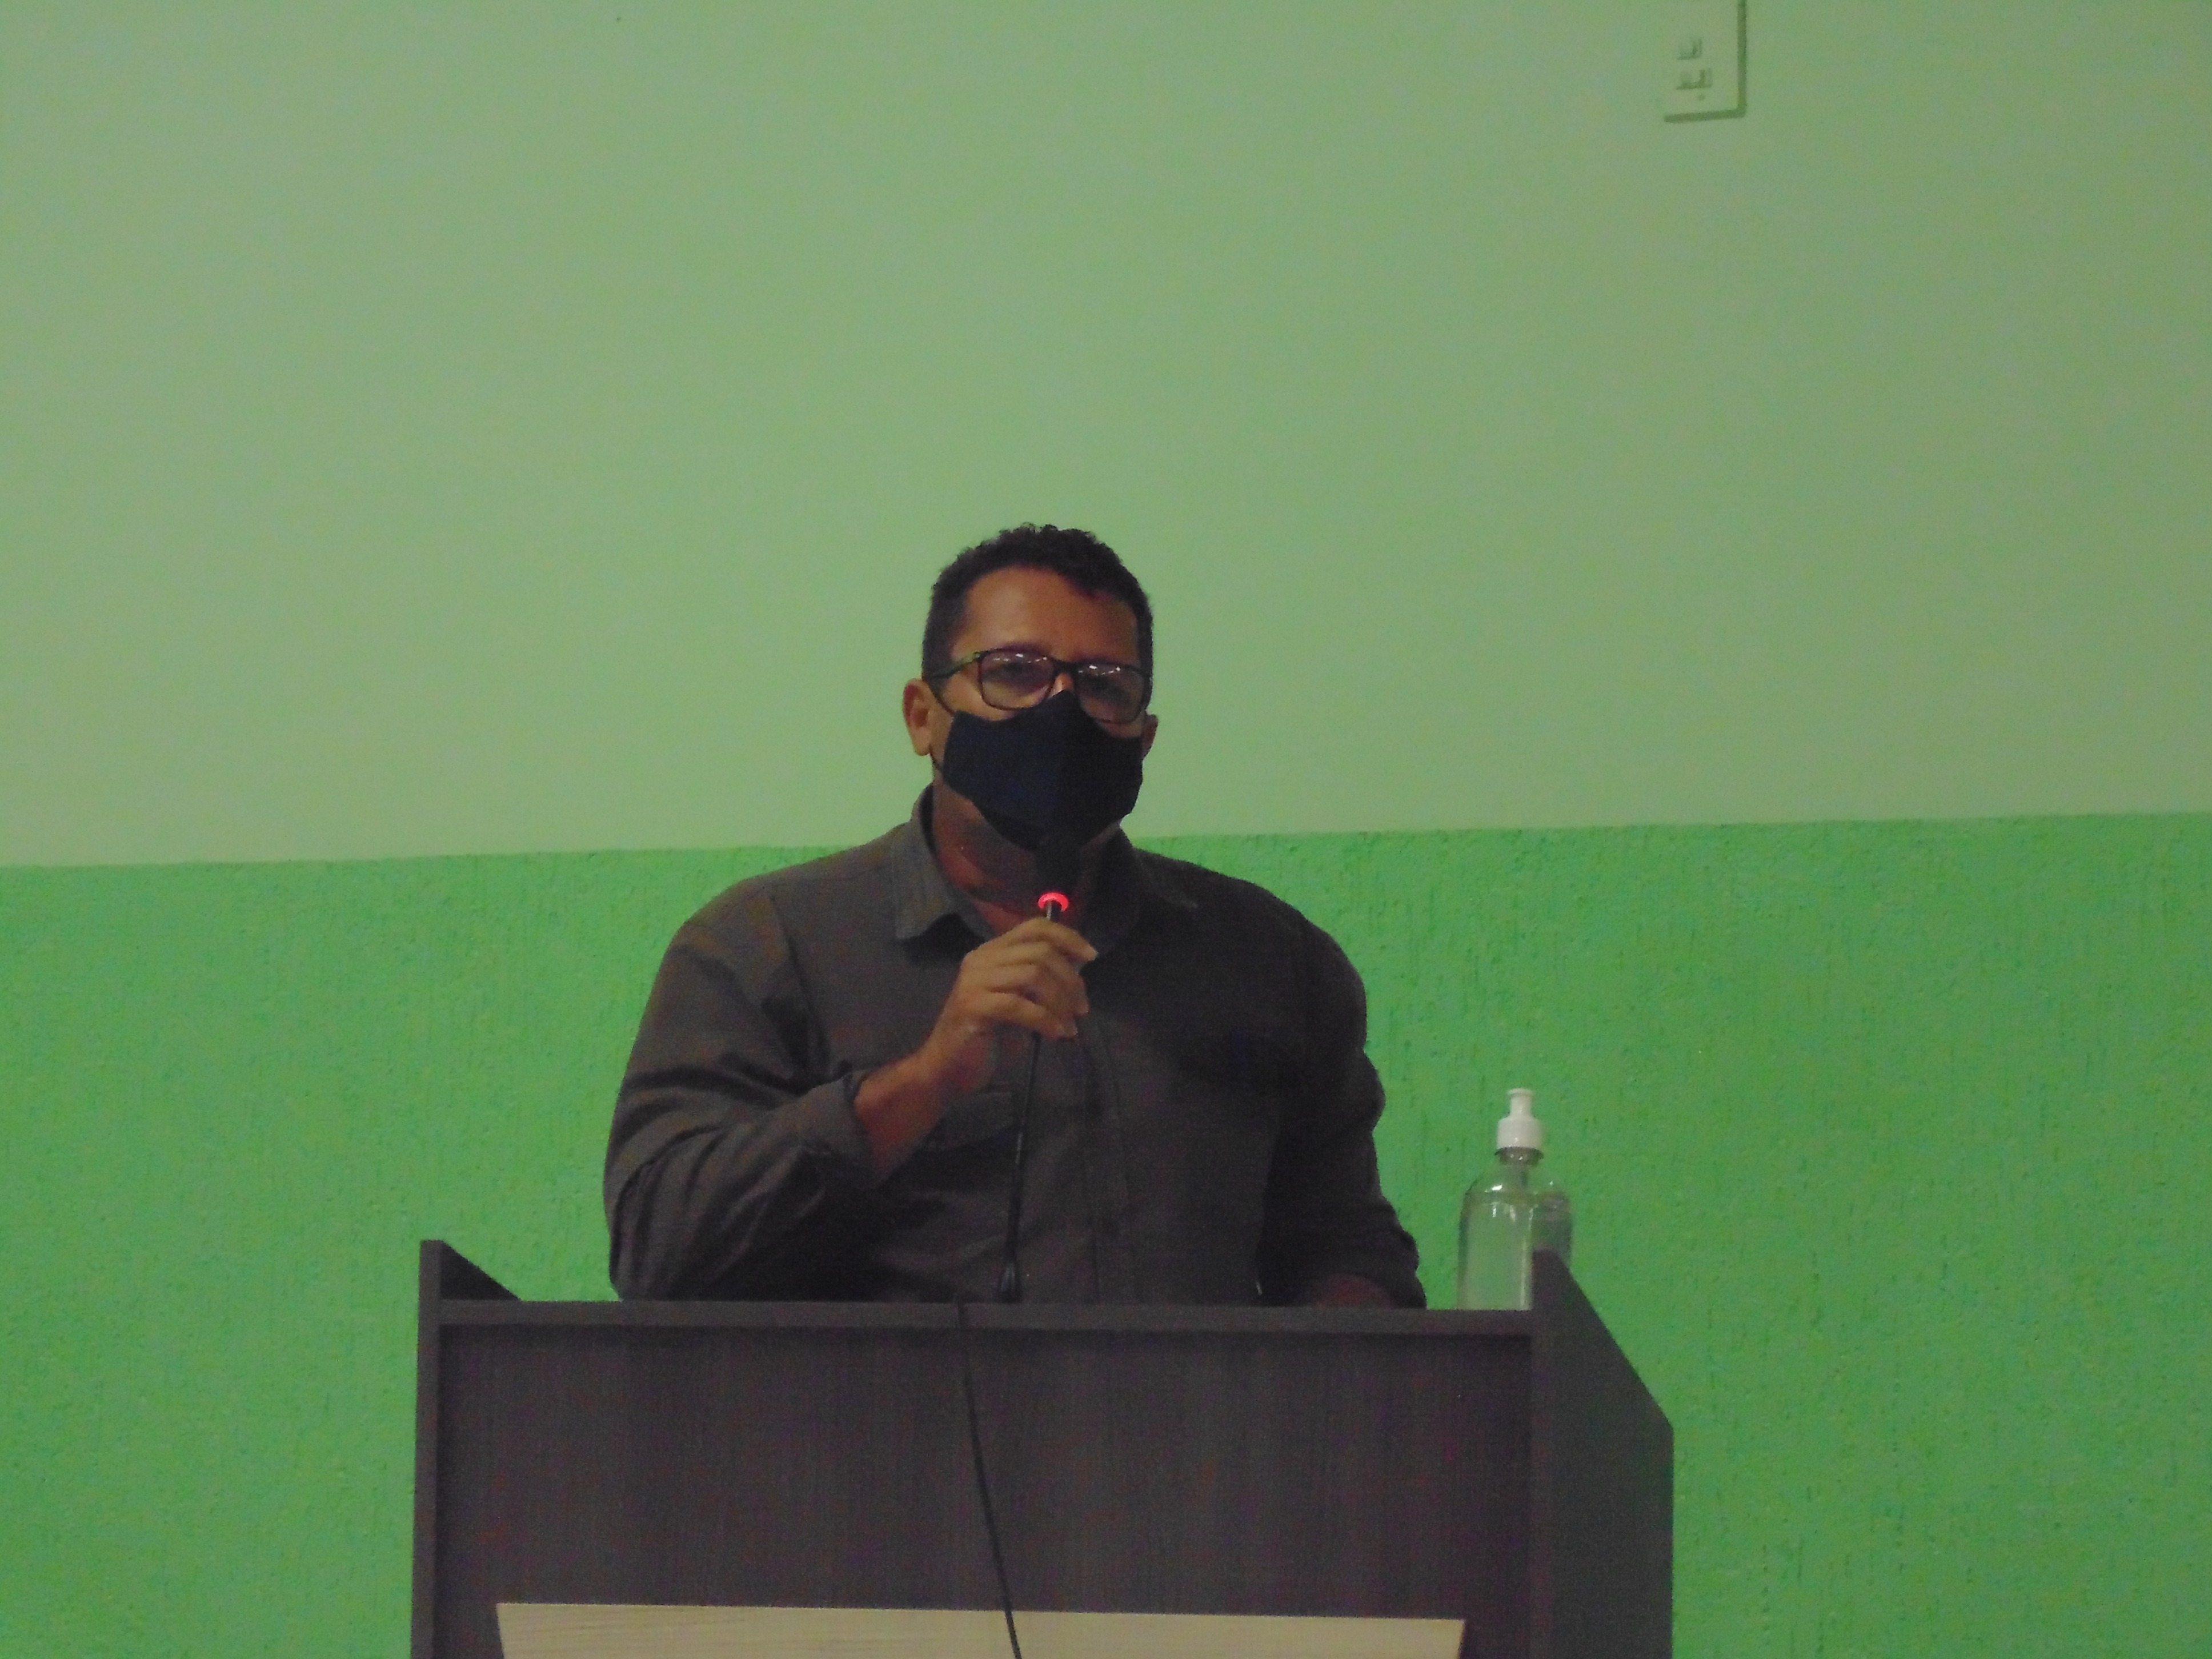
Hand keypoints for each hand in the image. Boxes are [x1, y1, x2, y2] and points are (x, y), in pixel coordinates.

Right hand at [853, 917, 1096, 1174]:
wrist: (948, 1069)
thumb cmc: (988, 1036)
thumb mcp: (1020, 999)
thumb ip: (1041, 979)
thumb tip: (1079, 964)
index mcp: (992, 951)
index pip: (1035, 927)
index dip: (1067, 937)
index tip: (1091, 956)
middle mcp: (981, 958)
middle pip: (1040, 951)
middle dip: (1070, 979)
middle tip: (1081, 1008)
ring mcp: (974, 980)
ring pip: (1033, 974)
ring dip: (1060, 1001)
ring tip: (1069, 1025)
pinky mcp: (972, 1005)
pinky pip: (1020, 1005)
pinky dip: (1046, 1019)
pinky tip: (1057, 1034)